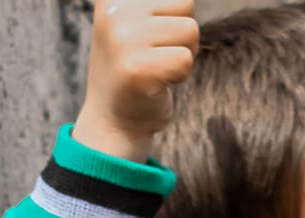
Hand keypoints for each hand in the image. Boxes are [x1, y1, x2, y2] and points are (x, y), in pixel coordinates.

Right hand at [74, 0, 200, 160]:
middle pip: (186, 4)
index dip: (174, 17)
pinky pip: (186, 60)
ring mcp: (123, 39)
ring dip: (183, 54)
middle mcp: (114, 12)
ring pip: (191, 30)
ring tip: (157, 68)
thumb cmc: (134, 70)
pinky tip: (157, 83)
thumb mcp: (135, 24)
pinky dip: (181, 75)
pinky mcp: (138, 68)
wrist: (113, 120)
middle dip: (182, 34)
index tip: (151, 39)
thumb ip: (158, 6)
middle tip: (157, 56)